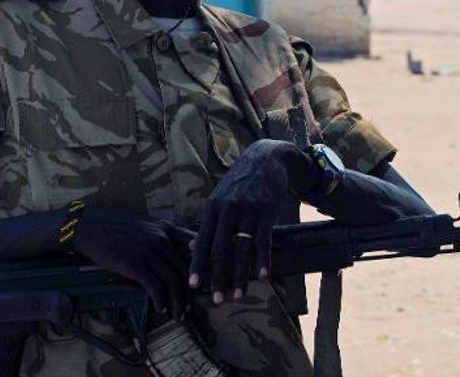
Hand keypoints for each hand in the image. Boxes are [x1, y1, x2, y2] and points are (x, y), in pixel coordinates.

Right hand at [71, 207, 193, 318]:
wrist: (92, 230)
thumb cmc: (120, 230)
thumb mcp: (147, 226)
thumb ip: (165, 236)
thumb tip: (182, 253)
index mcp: (167, 227)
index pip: (196, 245)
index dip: (205, 266)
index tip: (207, 282)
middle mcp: (162, 238)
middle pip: (187, 269)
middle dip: (192, 292)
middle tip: (191, 307)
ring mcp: (149, 251)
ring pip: (173, 281)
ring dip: (178, 302)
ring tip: (178, 314)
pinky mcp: (135, 265)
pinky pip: (156, 287)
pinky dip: (161, 301)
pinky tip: (160, 307)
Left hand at [189, 139, 313, 303]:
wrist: (266, 158)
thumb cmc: (240, 182)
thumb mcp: (220, 197)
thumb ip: (209, 222)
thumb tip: (194, 247)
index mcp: (212, 207)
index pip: (202, 241)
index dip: (198, 264)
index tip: (192, 285)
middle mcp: (227, 209)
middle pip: (220, 248)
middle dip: (217, 276)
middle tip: (216, 300)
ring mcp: (248, 209)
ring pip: (241, 248)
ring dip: (240, 275)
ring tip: (237, 295)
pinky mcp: (267, 209)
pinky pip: (264, 238)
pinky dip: (263, 258)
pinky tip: (262, 275)